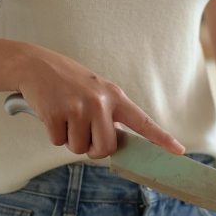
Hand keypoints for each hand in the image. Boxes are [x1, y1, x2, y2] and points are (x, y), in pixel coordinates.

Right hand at [16, 45, 183, 159]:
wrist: (36, 65)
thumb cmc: (70, 83)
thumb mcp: (97, 91)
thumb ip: (110, 115)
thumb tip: (113, 146)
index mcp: (115, 96)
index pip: (143, 121)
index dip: (161, 138)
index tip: (178, 151)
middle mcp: (100, 102)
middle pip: (105, 148)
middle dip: (93, 149)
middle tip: (83, 133)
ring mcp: (78, 108)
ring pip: (79, 148)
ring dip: (70, 140)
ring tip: (66, 116)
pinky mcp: (56, 114)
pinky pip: (58, 142)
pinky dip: (54, 134)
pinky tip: (52, 114)